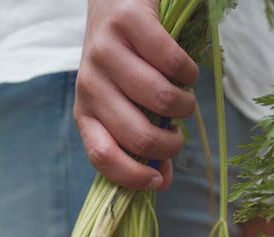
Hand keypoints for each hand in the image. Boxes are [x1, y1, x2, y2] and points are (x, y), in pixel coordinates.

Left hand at [74, 0, 197, 190]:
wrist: (115, 0)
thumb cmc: (125, 63)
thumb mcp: (125, 105)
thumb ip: (142, 144)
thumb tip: (164, 182)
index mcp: (85, 112)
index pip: (102, 156)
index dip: (133, 177)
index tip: (158, 180)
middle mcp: (89, 84)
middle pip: (139, 135)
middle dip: (170, 144)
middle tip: (179, 134)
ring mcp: (105, 52)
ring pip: (161, 100)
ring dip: (185, 106)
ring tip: (184, 98)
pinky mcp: (127, 22)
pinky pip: (173, 63)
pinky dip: (189, 73)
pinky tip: (187, 71)